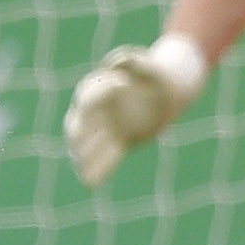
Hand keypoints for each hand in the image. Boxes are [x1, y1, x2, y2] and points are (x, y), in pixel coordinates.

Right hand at [63, 33, 205, 186]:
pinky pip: (105, 157)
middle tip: (78, 139)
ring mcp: (106, 127)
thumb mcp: (149, 65)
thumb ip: (133, 61)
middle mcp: (97, 111)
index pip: (89, 93)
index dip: (101, 90)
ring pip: (85, 144)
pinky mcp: (118, 140)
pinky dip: (96, 170)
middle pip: (77, 123)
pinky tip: (89, 183)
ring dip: (82, 154)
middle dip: (78, 131)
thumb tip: (114, 63)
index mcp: (100, 89)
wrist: (168, 91)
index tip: (122, 84)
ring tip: (80, 165)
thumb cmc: (156, 75)